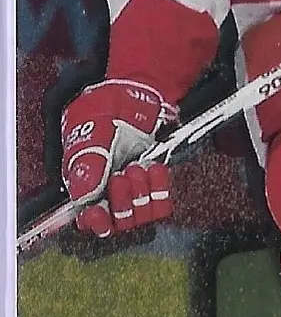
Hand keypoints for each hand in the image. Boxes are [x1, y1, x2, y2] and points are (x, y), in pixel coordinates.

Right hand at [61, 79, 177, 237]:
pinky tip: (155, 169)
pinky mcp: (155, 185)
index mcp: (85, 184)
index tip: (98, 210)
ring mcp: (135, 190)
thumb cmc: (107, 110)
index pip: (88, 219)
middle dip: (120, 202)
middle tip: (120, 176)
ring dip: (139, 194)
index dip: (94, 221)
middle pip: (116, 221)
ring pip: (139, 215)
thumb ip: (86, 164)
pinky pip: (161, 203)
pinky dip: (160, 189)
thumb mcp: (91, 132)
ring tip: (136, 167)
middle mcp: (109, 192)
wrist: (137, 94)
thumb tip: (83, 195)